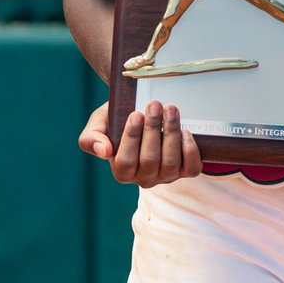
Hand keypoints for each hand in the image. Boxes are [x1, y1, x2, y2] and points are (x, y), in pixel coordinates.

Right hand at [78, 100, 202, 187]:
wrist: (141, 111)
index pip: (126, 162)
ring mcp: (165, 175)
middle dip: (153, 129)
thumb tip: (104, 151)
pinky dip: (190, 151)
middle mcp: (143, 178)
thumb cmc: (117, 119)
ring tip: (170, 109)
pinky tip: (185, 130)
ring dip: (172, 133)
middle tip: (154, 104)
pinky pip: (191, 168)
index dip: (132, 138)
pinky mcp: (184, 170)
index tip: (135, 113)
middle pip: (150, 160)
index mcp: (121, 171)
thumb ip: (91, 138)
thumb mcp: (98, 124)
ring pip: (170, 163)